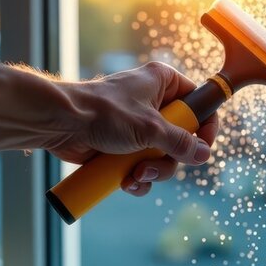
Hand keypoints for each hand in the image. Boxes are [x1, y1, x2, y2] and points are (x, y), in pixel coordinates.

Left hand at [46, 62, 218, 195]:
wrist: (59, 123)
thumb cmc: (102, 112)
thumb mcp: (149, 128)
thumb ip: (180, 142)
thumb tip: (204, 155)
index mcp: (163, 83)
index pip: (199, 103)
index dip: (206, 127)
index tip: (204, 147)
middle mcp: (153, 103)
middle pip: (182, 138)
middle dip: (169, 159)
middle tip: (153, 165)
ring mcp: (138, 126)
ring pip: (162, 156)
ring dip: (153, 172)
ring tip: (134, 175)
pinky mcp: (124, 146)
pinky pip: (143, 165)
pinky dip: (137, 178)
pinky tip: (126, 182)